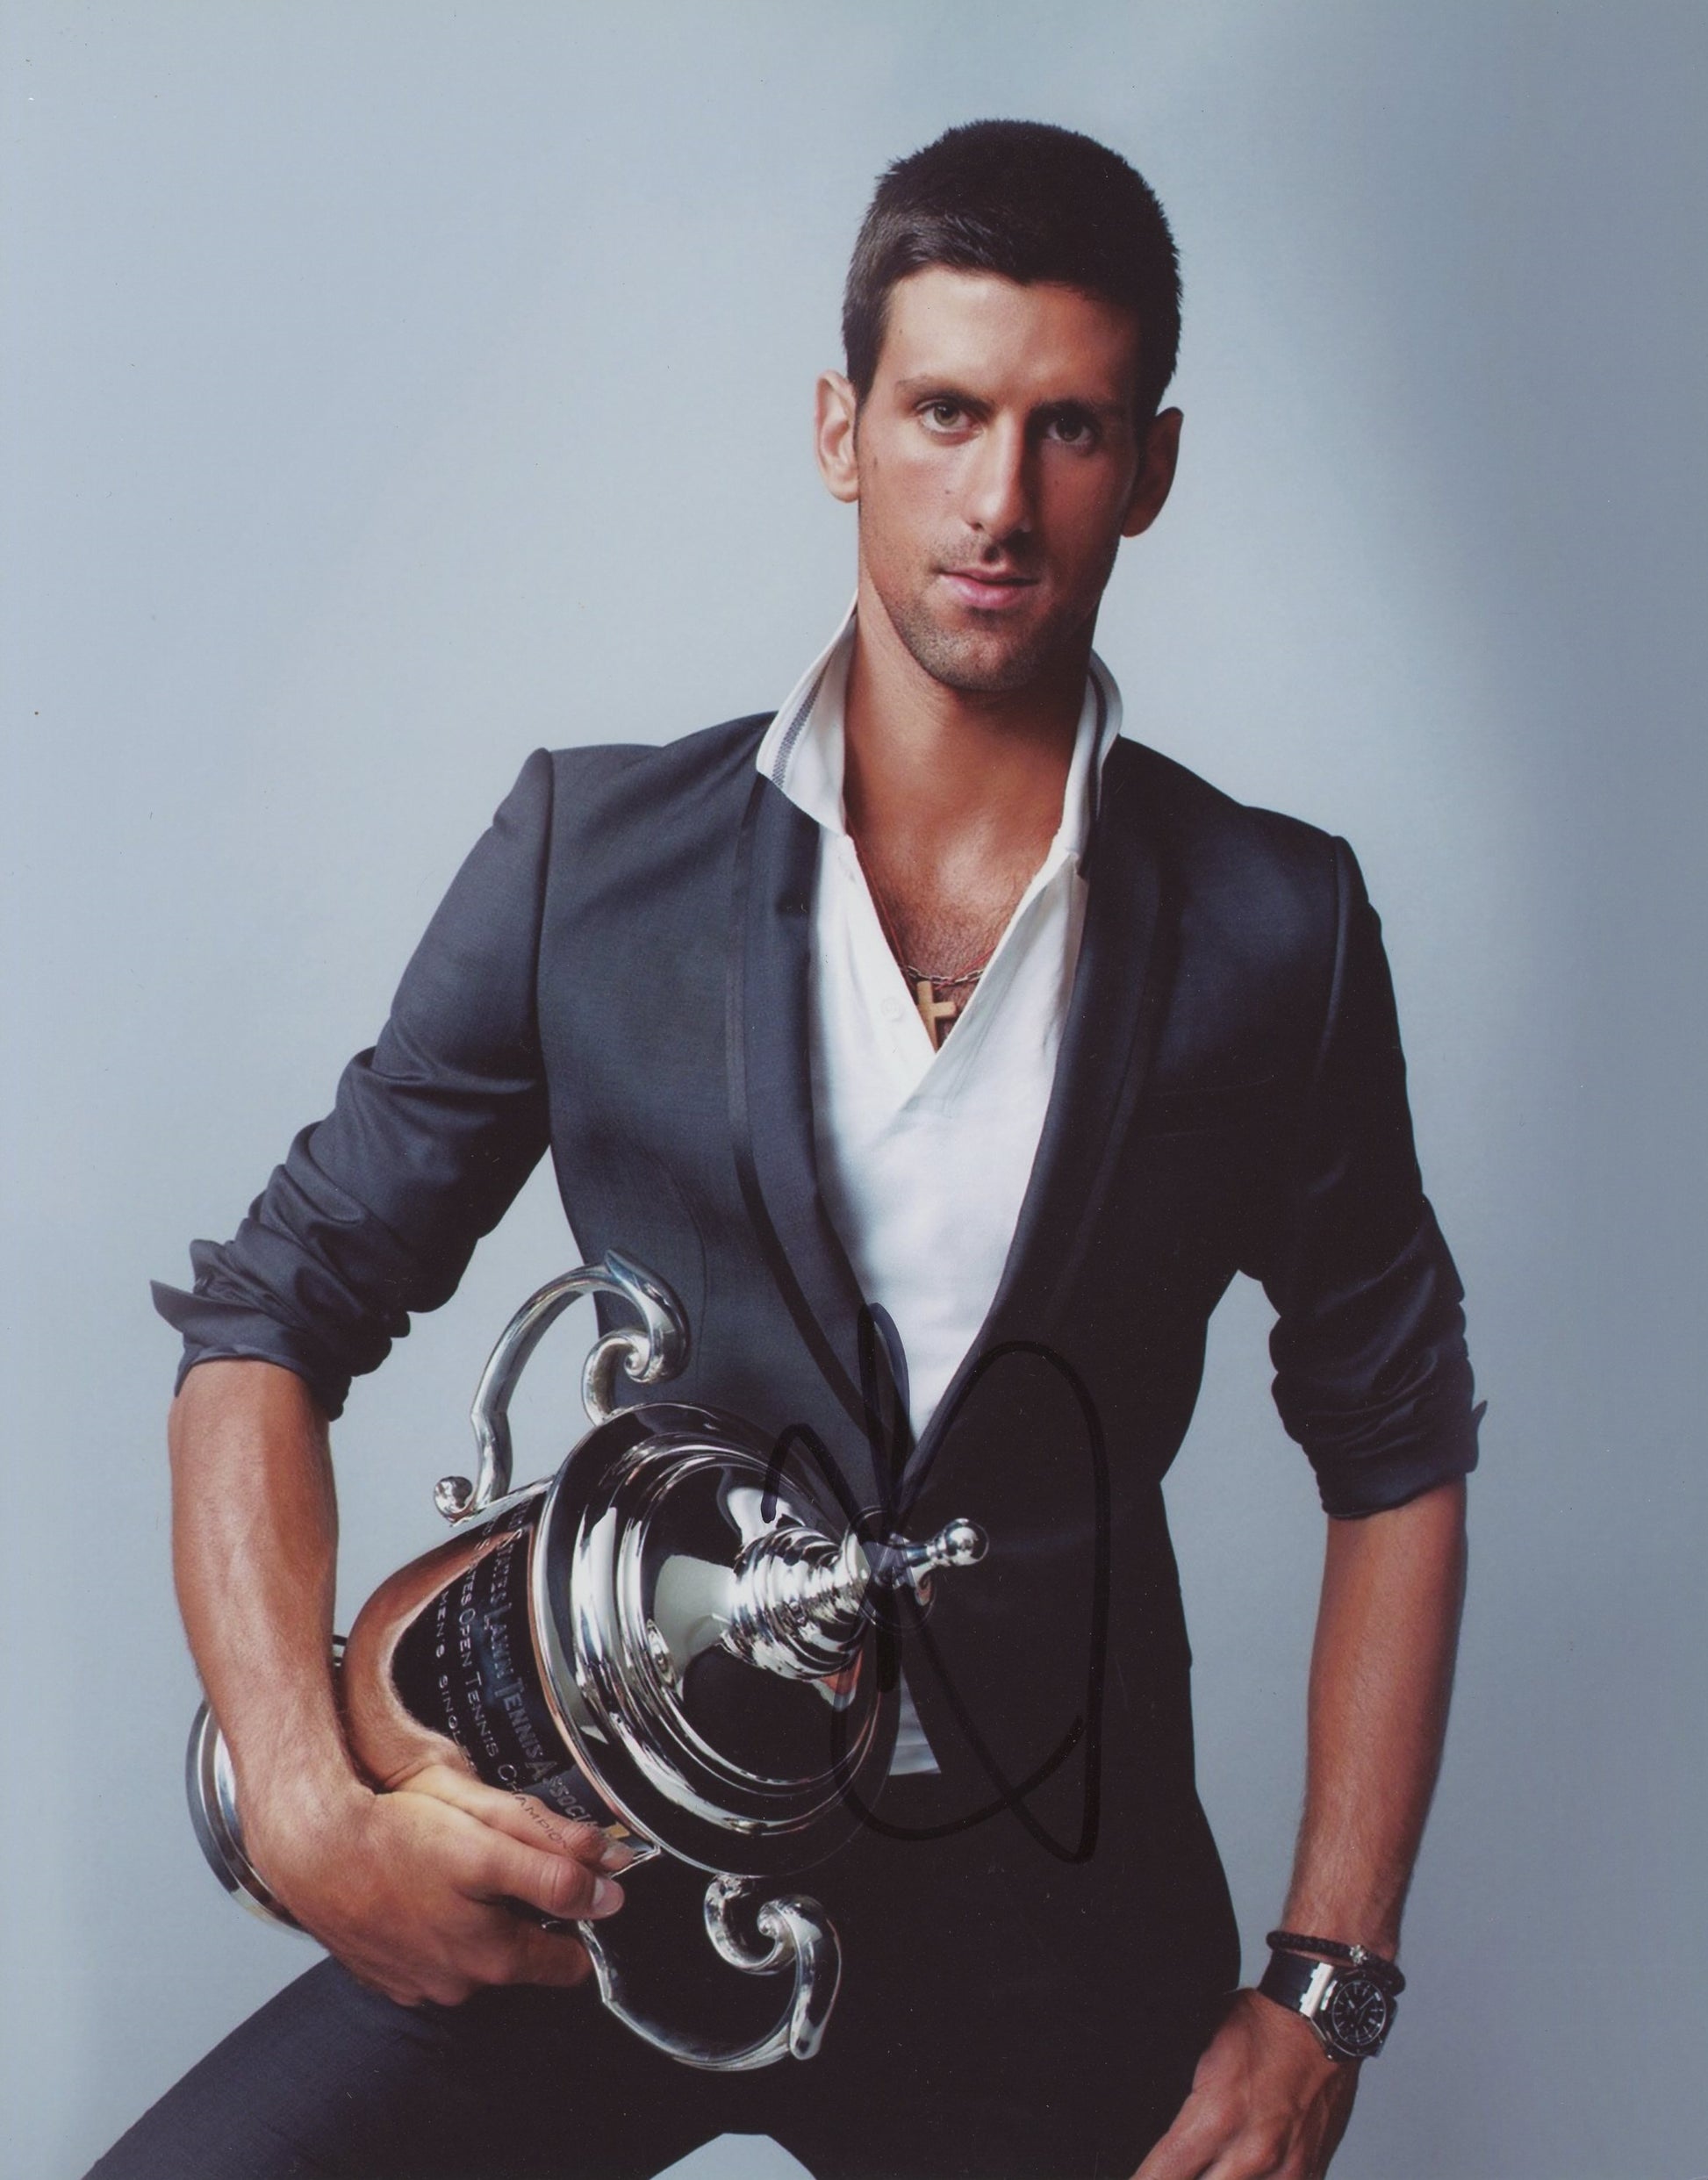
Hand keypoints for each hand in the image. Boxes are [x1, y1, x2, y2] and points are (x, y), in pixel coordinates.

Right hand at [246, 1761, 630, 2006]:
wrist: (309, 1846)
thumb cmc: (394, 1837)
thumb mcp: (489, 1841)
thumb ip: (556, 1867)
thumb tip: (609, 1886)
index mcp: (492, 1957)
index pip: (568, 1964)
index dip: (580, 1921)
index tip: (580, 1891)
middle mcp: (455, 1984)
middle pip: (518, 1954)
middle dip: (522, 1913)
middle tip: (503, 1862)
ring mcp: (415, 1983)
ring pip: (470, 1953)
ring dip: (473, 1918)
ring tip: (455, 1867)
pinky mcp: (383, 1972)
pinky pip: (427, 1952)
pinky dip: (431, 1924)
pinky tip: (419, 1884)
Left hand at [1133, 1990, 1357, 2179]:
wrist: (1323, 2019)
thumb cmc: (1263, 2024)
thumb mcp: (1201, 2040)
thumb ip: (1176, 2080)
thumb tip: (1151, 2095)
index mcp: (1216, 2115)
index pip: (1163, 2174)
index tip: (1135, 2179)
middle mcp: (1251, 2151)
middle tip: (1171, 2170)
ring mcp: (1286, 2168)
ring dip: (1221, 2178)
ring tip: (1209, 2165)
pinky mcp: (1310, 2170)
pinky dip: (1259, 2179)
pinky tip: (1240, 2168)